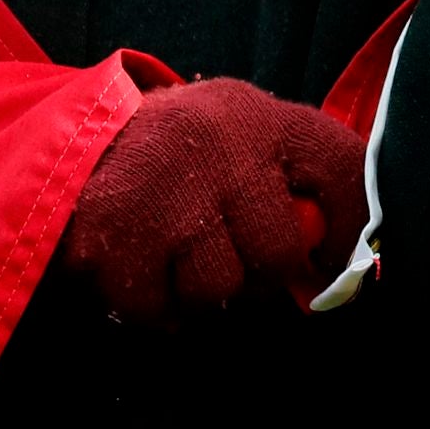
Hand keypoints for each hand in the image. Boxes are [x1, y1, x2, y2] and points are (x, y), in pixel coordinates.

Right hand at [57, 78, 362, 325]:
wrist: (80, 136)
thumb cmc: (187, 150)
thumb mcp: (251, 138)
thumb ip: (301, 190)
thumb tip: (335, 277)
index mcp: (263, 119)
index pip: (344, 170)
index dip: (348, 231)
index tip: (328, 261)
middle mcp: (218, 147)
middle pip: (279, 256)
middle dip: (261, 276)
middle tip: (234, 257)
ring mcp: (164, 193)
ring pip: (217, 291)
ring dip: (202, 292)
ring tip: (181, 255)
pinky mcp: (112, 235)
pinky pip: (157, 310)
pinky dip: (153, 305)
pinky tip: (144, 266)